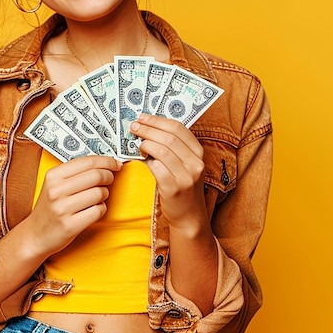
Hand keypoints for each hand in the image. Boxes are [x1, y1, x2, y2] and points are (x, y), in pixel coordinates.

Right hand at [27, 155, 121, 257]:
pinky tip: (94, 209)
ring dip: (105, 194)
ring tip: (98, 197)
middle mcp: (56, 190)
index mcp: (53, 175)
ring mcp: (62, 208)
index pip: (87, 161)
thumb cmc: (49, 208)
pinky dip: (101, 209)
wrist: (35, 235)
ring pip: (99, 193)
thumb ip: (75, 172)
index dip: (106, 161)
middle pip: (96, 175)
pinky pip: (98, 211)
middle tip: (110, 179)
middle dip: (109, 176)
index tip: (115, 163)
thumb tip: (105, 163)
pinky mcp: (70, 225)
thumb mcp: (54, 184)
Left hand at [130, 113, 207, 231]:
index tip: (143, 118)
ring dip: (145, 144)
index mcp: (198, 152)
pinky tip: (143, 160)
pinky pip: (156, 168)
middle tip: (134, 127)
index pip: (178, 128)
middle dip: (148, 129)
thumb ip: (173, 147)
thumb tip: (148, 127)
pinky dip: (147, 161)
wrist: (189, 215)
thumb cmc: (183, 186)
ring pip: (161, 150)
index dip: (157, 120)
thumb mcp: (185, 164)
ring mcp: (187, 176)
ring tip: (138, 145)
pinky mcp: (174, 188)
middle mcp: (196, 163)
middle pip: (168, 137)